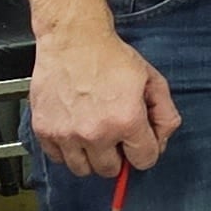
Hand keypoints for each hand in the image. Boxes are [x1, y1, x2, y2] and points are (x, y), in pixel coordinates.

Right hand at [31, 22, 179, 179]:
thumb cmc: (110, 57)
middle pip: (111, 170)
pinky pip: (58, 159)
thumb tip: (161, 140)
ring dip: (91, 157)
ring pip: (83, 170)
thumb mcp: (152, 80)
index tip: (139, 141)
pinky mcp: (44, 131)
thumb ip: (166, 114)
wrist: (72, 40)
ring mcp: (66, 134)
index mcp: (126, 121)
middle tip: (114, 135)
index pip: (144, 161)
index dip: (145, 150)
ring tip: (94, 134)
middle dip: (117, 156)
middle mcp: (95, 133)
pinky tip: (75, 131)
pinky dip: (67, 151)